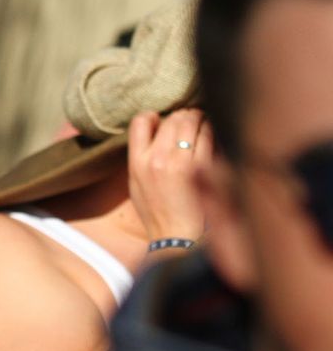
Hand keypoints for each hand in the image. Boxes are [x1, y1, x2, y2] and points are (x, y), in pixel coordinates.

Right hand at [127, 108, 208, 242]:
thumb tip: (157, 132)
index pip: (141, 121)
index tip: (162, 121)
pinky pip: (208, 136)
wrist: (176, 235)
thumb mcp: (136, 184)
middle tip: (190, 118)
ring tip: (203, 121)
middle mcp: (156, 158)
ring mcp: (180, 162)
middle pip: (170, 119)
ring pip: (191, 122)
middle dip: (182, 115)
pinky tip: (213, 131)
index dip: (154, 116)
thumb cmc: (156, 212)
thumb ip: (142, 157)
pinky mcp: (202, 167)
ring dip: (199, 118)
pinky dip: (211, 129)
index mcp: (137, 162)